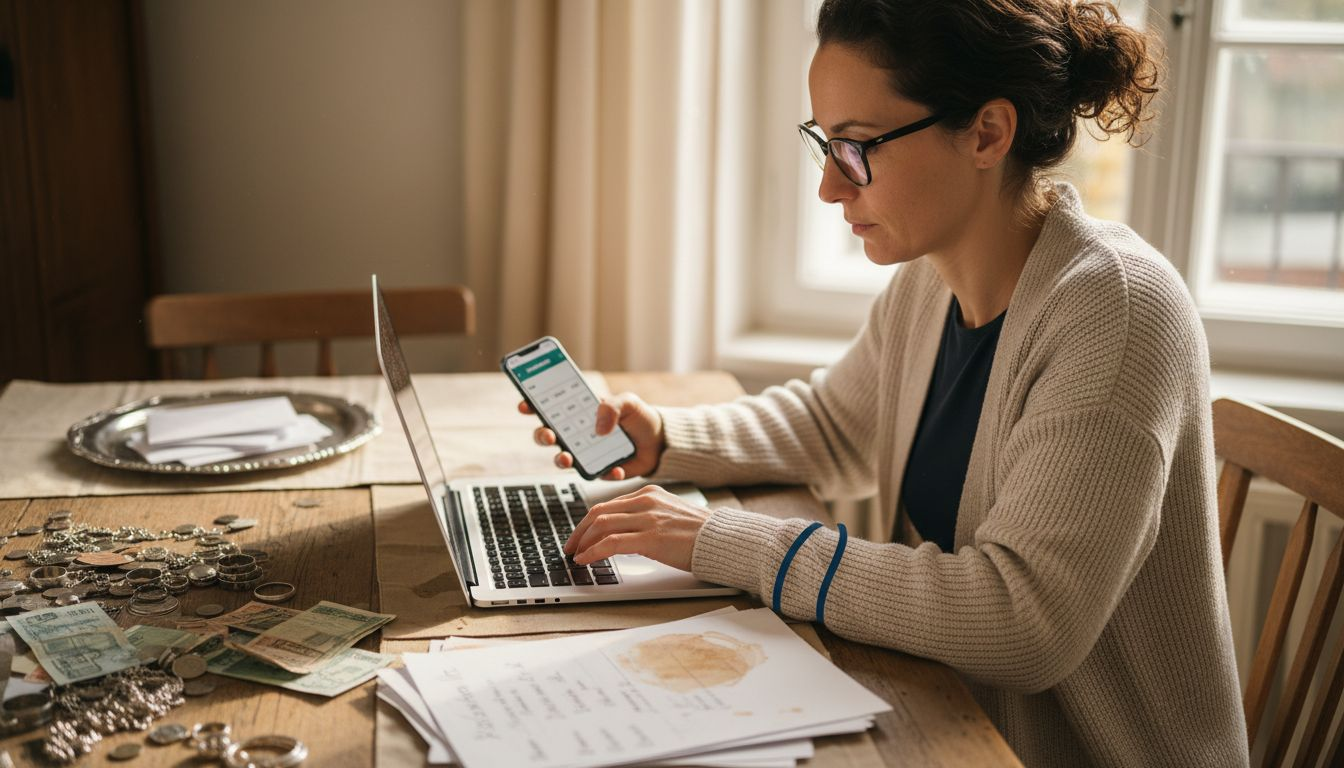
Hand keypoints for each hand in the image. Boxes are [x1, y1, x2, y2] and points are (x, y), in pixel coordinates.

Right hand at [519, 392, 664, 479]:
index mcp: (580, 413)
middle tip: (549, 434)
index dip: (533, 406)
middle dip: (542, 435)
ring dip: (561, 459)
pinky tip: (616, 468)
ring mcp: (587, 454)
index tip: (525, 405)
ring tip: (568, 458)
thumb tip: (599, 427)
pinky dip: (605, 472)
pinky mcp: (600, 471)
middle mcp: (578, 434)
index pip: (550, 408)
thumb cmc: (641, 418)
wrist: (661, 442)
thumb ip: (612, 407)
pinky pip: (595, 474)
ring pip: (563, 458)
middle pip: (548, 435)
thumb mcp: (629, 402)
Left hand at [563, 484, 709, 570]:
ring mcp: (648, 518)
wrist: (723, 540)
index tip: (580, 535)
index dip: (588, 522)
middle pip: (598, 512)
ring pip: (601, 525)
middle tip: (570, 547)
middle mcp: (646, 502)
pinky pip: (610, 543)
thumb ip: (647, 517)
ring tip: (576, 556)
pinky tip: (586, 560)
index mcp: (649, 494)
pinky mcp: (650, 538)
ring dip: (583, 542)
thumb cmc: (700, 534)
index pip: (608, 504)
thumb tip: (623, 533)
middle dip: (579, 531)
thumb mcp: (669, 515)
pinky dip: (593, 552)